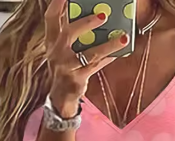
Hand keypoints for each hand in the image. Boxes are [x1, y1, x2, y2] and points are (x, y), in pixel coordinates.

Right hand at [44, 0, 127, 116]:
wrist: (60, 97)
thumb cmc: (65, 66)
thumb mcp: (62, 49)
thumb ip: (72, 32)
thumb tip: (94, 13)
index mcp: (51, 41)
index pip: (51, 18)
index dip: (58, 4)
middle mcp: (56, 53)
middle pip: (69, 33)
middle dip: (86, 23)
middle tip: (103, 15)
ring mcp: (67, 67)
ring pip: (89, 53)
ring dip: (107, 45)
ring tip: (123, 37)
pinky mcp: (77, 79)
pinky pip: (96, 66)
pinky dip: (109, 57)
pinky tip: (120, 51)